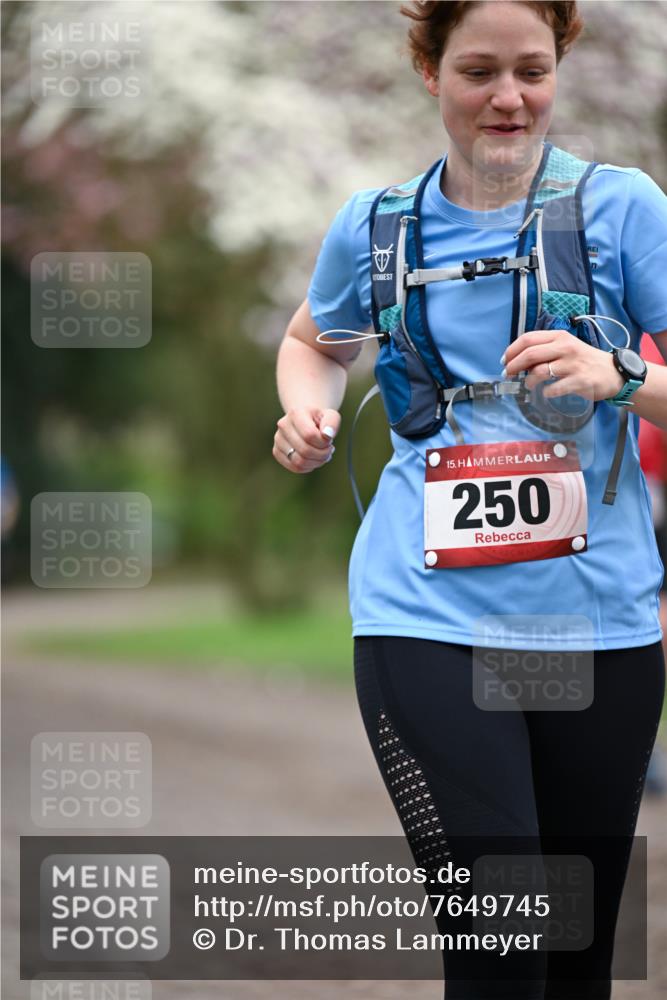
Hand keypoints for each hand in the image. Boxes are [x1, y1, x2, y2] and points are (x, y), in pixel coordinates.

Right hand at [273, 407, 339, 472]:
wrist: (306, 420)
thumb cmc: (320, 419)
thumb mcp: (331, 416)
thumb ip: (332, 423)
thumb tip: (328, 435)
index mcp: (296, 413)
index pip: (310, 435)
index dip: (323, 443)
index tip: (329, 441)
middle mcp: (283, 425)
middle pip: (305, 450)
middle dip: (322, 454)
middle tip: (329, 450)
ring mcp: (278, 439)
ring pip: (299, 462)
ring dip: (316, 462)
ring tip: (323, 455)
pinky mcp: (277, 451)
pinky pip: (295, 467)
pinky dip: (308, 467)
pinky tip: (314, 459)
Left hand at [502, 329, 624, 400]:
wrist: (613, 372)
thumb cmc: (583, 360)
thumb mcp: (565, 348)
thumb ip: (545, 350)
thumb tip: (519, 359)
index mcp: (559, 336)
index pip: (528, 338)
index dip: (512, 350)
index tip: (505, 360)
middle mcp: (565, 347)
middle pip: (530, 354)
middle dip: (514, 366)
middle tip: (508, 375)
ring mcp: (573, 364)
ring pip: (540, 371)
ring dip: (529, 381)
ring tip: (529, 385)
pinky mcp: (579, 381)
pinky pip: (554, 388)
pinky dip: (546, 392)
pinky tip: (547, 393)